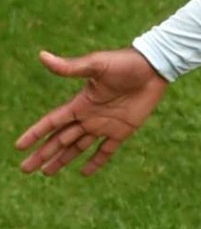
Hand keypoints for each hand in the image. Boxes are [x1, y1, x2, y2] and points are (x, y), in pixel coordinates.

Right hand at [16, 48, 167, 175]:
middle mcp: (89, 116)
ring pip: (78, 147)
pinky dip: (96, 162)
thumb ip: (71, 67)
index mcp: (80, 103)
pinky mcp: (123, 130)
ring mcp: (105, 125)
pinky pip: (106, 150)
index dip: (35, 133)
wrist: (154, 68)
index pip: (52, 122)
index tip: (19, 147)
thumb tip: (42, 56)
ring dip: (62, 159)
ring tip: (46, 173)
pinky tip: (84, 172)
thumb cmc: (125, 63)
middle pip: (60, 139)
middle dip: (43, 154)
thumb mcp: (96, 65)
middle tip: (26, 169)